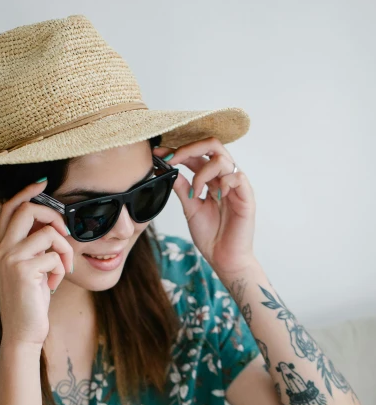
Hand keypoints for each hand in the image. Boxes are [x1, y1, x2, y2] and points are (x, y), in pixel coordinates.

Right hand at [0, 179, 73, 346]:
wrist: (22, 332)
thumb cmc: (30, 300)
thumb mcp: (28, 267)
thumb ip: (33, 244)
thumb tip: (53, 223)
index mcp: (0, 245)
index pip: (10, 206)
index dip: (27, 191)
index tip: (43, 183)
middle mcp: (0, 248)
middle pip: (28, 209)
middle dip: (54, 216)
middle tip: (64, 234)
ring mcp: (10, 258)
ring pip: (48, 233)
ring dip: (64, 250)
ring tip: (61, 269)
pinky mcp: (23, 270)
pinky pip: (55, 256)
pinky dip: (61, 269)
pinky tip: (53, 285)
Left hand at [154, 137, 256, 274]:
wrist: (224, 259)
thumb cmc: (211, 235)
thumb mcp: (190, 208)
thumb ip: (182, 188)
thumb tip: (166, 170)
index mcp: (211, 179)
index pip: (196, 154)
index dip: (177, 151)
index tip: (158, 155)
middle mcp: (224, 178)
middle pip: (212, 145)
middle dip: (189, 149)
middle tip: (172, 159)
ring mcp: (236, 186)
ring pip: (222, 159)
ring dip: (203, 172)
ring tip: (195, 192)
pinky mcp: (246, 197)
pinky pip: (238, 176)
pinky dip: (223, 182)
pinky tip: (214, 196)